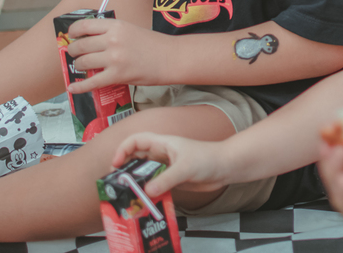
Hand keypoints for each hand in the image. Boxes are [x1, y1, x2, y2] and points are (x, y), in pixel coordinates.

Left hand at [66, 19, 170, 90]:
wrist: (171, 58)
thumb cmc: (153, 44)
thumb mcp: (130, 29)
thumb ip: (111, 32)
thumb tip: (89, 40)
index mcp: (116, 26)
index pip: (85, 25)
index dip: (73, 31)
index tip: (71, 35)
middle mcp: (113, 40)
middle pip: (81, 45)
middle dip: (73, 51)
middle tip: (74, 54)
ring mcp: (114, 58)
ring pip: (83, 63)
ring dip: (77, 66)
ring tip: (80, 67)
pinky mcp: (117, 75)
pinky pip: (91, 82)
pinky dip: (79, 87)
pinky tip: (73, 88)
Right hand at [112, 133, 229, 197]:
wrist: (226, 167)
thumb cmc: (208, 158)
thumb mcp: (185, 168)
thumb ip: (165, 180)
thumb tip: (147, 191)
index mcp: (162, 143)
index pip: (136, 140)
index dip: (123, 150)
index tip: (116, 164)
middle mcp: (162, 153)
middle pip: (136, 157)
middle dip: (125, 168)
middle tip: (118, 183)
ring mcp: (167, 166)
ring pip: (145, 172)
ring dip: (136, 182)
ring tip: (129, 194)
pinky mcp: (172, 179)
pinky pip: (155, 185)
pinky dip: (148, 192)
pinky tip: (146, 201)